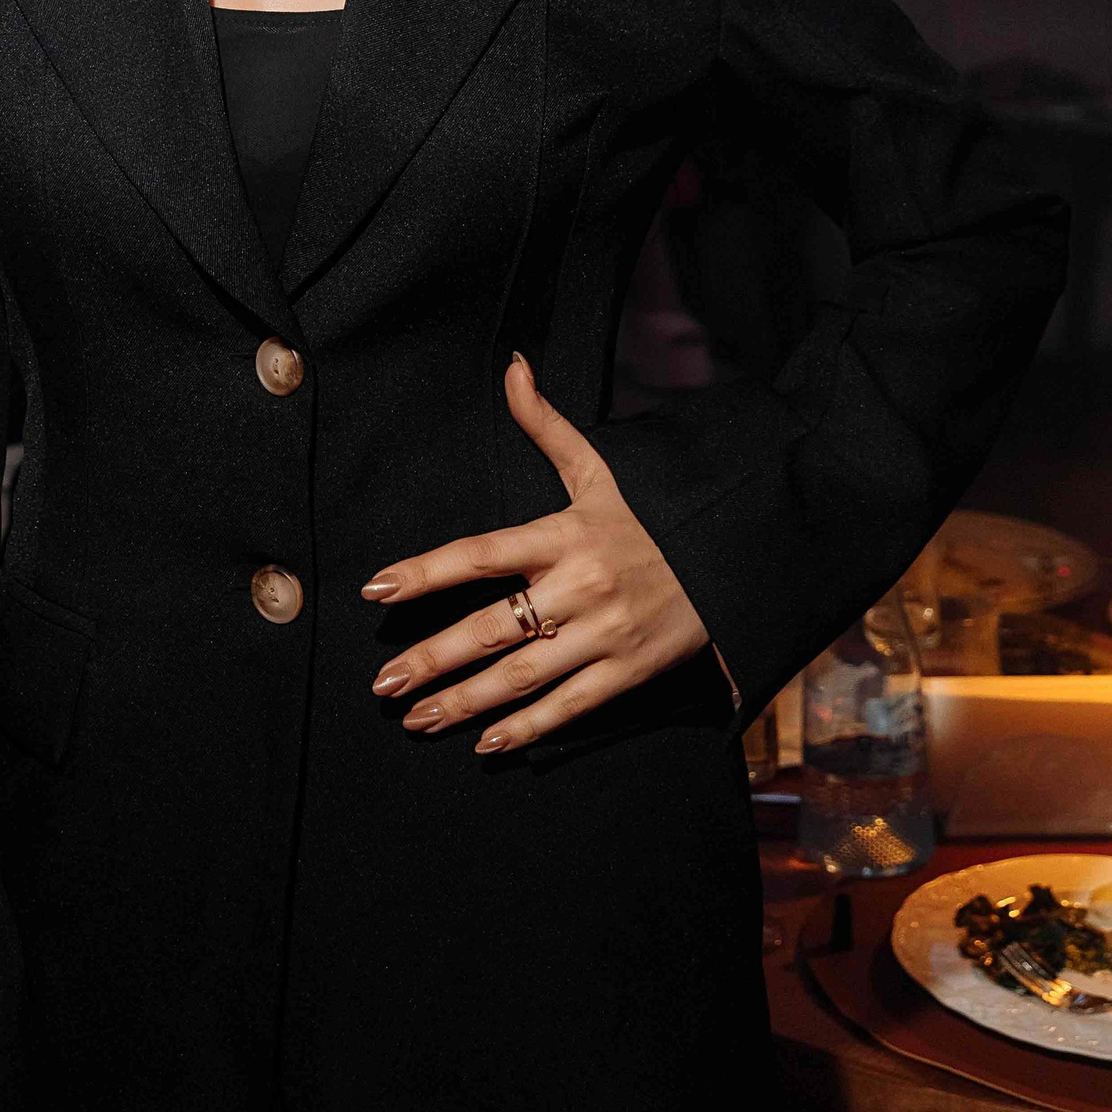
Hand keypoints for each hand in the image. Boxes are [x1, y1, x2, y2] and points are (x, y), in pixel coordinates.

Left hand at [364, 352, 707, 753]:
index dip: (426, 572)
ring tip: (416, 718)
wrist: (735, 555)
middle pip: (492, 626)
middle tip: (382, 684)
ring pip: (523, 675)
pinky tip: (485, 744)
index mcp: (564, 535)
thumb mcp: (600, 470)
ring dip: (465, 702)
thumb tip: (511, 366)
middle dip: (433, 658)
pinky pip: (570, 706)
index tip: (376, 591)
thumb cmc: (653, 515)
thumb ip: (545, 424)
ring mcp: (604, 633)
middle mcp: (579, 586)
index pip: (480, 554)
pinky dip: (527, 729)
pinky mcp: (629, 671)